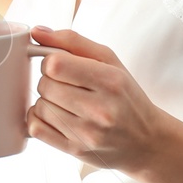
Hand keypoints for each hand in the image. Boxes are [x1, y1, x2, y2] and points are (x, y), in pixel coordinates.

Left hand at [25, 27, 170, 171]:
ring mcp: (88, 133)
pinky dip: (38, 118)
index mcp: (110, 81)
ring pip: (39, 106)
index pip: (55, 64)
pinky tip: (55, 115)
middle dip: (50, 81)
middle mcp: (100, 109)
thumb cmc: (125, 96)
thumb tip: (36, 32)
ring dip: (46, 101)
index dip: (50, 61)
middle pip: (45, 85)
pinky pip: (35, 128)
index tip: (60, 65)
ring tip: (66, 102)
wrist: (146, 141)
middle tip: (66, 85)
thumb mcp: (109, 61)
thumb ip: (72, 41)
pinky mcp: (76, 150)